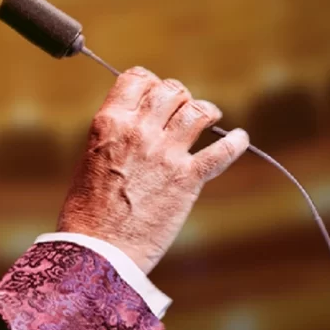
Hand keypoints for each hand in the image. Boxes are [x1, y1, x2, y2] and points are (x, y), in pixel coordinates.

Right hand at [57, 67, 249, 273]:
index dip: (150, 82)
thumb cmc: (88, 210)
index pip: (137, 78)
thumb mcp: (92, 157)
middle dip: (179, 95)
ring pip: (197, 111)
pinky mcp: (188, 179)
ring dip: (206, 111)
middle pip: (171, 90)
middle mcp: (139, 131)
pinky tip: (241, 138)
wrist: (99, 250)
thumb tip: (138, 122)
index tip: (156, 92)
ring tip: (210, 117)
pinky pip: (222, 151)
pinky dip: (236, 142)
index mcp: (110, 122)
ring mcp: (166, 153)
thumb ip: (116, 134)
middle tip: (182, 107)